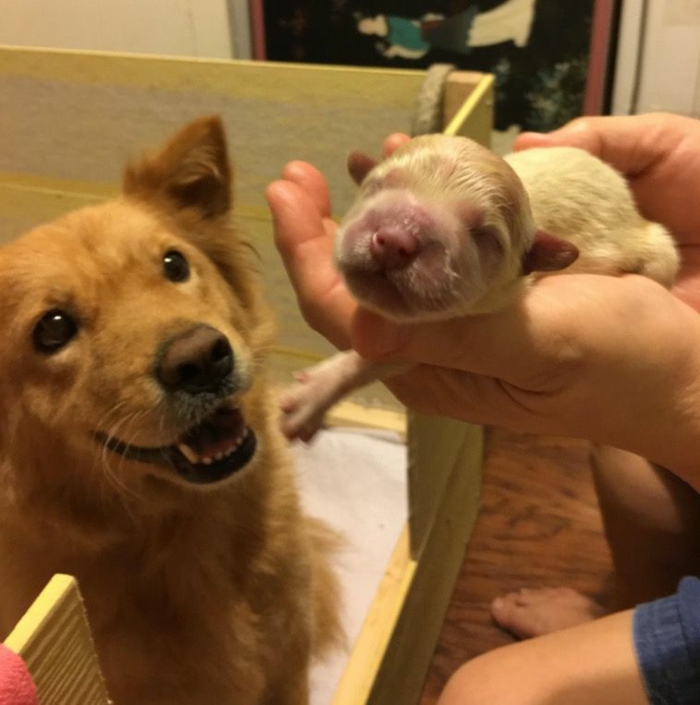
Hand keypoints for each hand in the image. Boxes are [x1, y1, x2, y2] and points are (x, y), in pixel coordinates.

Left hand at [267, 115, 699, 483]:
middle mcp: (428, 351)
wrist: (679, 374)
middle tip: (299, 174)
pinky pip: (434, 258)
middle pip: (353, 289)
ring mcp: (453, 327)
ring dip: (368, 215)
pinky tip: (418, 178)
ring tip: (356, 162)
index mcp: (428, 371)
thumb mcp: (544, 347)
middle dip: (320, 229)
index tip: (285, 192)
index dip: (306, 252)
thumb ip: (457, 338)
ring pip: (390, 270)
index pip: (343, 312)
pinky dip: (419, 217)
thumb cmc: (622, 366)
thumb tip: (363, 330)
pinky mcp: (483, 304)